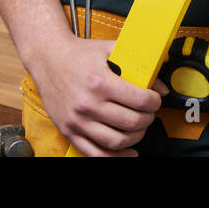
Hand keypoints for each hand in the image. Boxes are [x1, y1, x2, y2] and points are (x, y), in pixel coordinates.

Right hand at [30, 35, 169, 156]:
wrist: (47, 59)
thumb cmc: (79, 54)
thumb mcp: (110, 50)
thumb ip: (137, 65)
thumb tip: (160, 87)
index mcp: (100, 82)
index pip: (140, 100)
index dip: (155, 102)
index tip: (155, 100)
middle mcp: (88, 104)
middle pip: (131, 122)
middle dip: (148, 119)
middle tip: (149, 113)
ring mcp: (78, 120)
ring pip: (116, 141)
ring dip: (136, 137)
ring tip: (139, 127)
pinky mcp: (69, 131)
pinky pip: (95, 153)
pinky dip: (115, 158)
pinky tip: (128, 152)